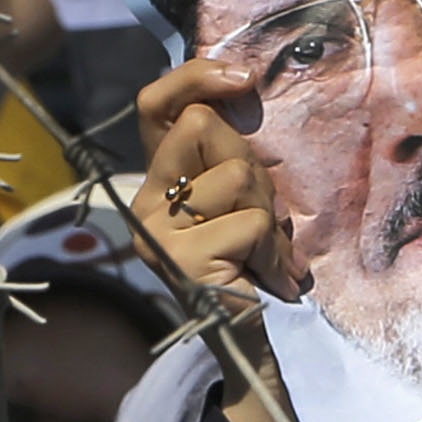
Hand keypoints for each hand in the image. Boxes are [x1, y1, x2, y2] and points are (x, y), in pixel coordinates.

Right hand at [133, 63, 301, 308]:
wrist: (251, 343)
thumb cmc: (253, 265)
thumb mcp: (242, 198)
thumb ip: (229, 155)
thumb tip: (241, 85)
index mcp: (158, 181)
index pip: (155, 105)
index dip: (196, 78)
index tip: (243, 79)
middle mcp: (145, 202)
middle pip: (203, 126)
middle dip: (251, 164)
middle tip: (262, 216)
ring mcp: (156, 232)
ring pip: (236, 175)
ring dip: (270, 217)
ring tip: (269, 256)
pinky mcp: (179, 260)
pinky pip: (250, 224)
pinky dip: (276, 253)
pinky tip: (274, 281)